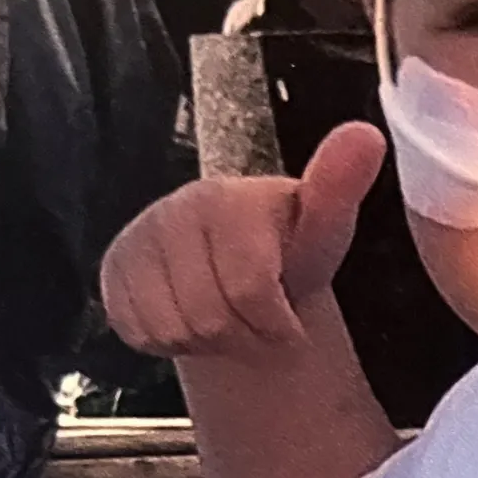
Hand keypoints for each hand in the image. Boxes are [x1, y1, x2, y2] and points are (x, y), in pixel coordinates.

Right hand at [100, 122, 385, 358]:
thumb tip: (366, 135)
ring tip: (232, 318)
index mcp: (228, 199)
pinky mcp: (111, 270)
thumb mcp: (326, 226)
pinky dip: (174, 342)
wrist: (249, 263)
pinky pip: (138, 333)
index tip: (293, 322)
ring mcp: (136, 238)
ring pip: (172, 330)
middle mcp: (173, 210)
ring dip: (210, 342)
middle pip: (208, 317)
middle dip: (244, 337)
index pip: (248, 289)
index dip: (274, 323)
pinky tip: (197, 317)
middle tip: (261, 325)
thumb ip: (341, 186)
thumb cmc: (292, 247)